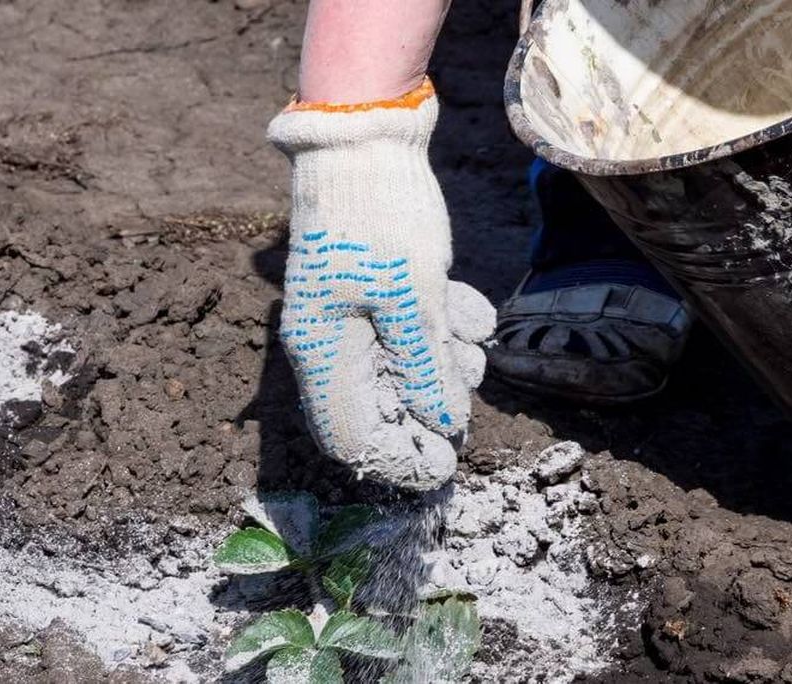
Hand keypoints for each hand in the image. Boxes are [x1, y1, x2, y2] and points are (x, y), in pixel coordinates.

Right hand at [269, 87, 494, 489]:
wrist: (365, 135)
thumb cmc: (381, 216)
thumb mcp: (412, 298)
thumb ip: (424, 368)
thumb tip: (442, 424)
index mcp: (322, 353)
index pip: (351, 439)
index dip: (398, 461)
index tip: (447, 465)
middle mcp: (330, 343)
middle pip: (382, 407)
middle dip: (432, 400)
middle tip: (465, 377)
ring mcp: (351, 315)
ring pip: (402, 369)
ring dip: (444, 361)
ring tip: (469, 334)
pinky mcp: (375, 290)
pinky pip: (410, 330)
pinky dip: (442, 325)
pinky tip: (467, 308)